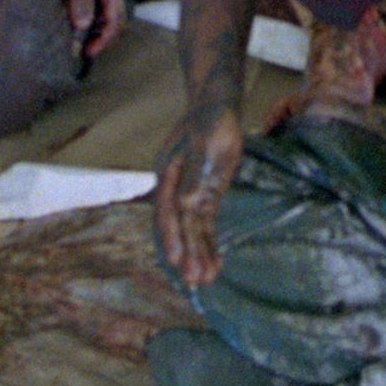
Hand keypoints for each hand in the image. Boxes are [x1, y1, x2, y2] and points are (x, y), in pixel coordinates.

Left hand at [64, 0, 129, 56]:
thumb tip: (82, 26)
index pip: (116, 24)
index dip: (103, 42)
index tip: (87, 52)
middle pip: (119, 20)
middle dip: (104, 37)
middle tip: (86, 48)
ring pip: (115, 10)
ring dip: (103, 25)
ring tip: (85, 33)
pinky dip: (101, 12)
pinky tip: (87, 10)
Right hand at [151, 104, 244, 287]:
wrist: (217, 104)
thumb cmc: (210, 120)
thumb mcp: (206, 143)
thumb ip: (197, 174)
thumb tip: (188, 204)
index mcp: (168, 174)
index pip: (169, 211)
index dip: (173, 236)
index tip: (178, 260)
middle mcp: (175, 188)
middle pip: (179, 225)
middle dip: (187, 253)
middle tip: (195, 280)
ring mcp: (189, 192)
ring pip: (193, 229)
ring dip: (199, 254)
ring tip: (207, 280)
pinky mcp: (206, 195)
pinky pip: (205, 224)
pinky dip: (210, 244)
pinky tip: (216, 264)